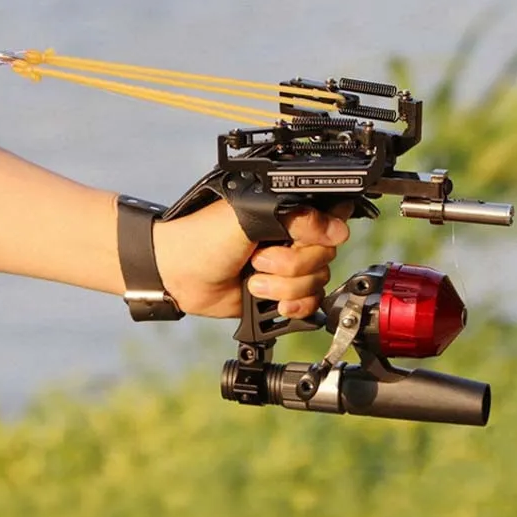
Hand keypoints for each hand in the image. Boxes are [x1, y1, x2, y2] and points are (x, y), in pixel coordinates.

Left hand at [152, 199, 350, 317]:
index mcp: (289, 211)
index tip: (297, 239)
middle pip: (326, 255)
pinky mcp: (284, 293)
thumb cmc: (205, 239)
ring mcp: (290, 266)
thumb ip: (294, 219)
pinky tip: (271, 302)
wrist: (181, 275)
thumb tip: (336, 230)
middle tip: (258, 259)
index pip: (333, 218)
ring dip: (282, 287)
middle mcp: (294, 236)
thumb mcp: (249, 218)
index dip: (322, 233)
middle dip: (291, 264)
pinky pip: (310, 303)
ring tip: (253, 281)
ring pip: (317, 282)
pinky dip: (292, 306)